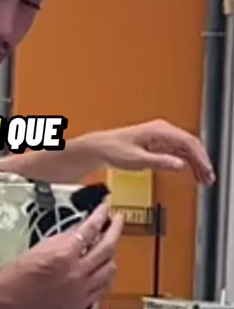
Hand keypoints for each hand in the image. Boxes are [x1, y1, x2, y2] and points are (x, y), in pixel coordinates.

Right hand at [13, 202, 122, 308]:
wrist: (10, 297)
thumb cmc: (19, 271)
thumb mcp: (43, 245)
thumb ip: (66, 237)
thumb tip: (81, 228)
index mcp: (64, 254)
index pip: (90, 229)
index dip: (100, 215)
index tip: (105, 208)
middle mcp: (76, 272)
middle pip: (106, 247)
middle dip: (114, 230)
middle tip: (118, 220)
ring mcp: (81, 290)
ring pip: (109, 269)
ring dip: (112, 254)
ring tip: (109, 245)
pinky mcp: (80, 303)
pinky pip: (102, 288)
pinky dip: (105, 275)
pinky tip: (103, 269)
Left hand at [92, 119, 214, 184]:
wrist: (100, 148)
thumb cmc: (113, 149)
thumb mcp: (137, 159)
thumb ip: (159, 161)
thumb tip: (179, 164)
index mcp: (158, 130)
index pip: (187, 141)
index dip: (200, 157)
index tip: (206, 170)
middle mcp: (162, 131)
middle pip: (190, 145)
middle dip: (202, 161)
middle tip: (208, 178)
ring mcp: (161, 137)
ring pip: (186, 149)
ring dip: (197, 163)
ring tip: (204, 179)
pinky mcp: (158, 144)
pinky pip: (179, 152)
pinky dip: (188, 163)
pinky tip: (193, 173)